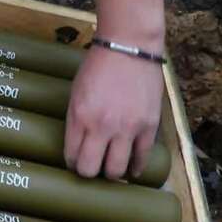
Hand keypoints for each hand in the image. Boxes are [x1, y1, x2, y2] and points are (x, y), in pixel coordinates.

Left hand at [64, 46, 162, 178]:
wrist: (129, 47)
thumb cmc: (98, 67)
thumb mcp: (76, 93)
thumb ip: (76, 120)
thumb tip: (78, 145)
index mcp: (79, 117)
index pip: (72, 156)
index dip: (72, 164)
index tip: (76, 163)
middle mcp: (102, 127)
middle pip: (91, 170)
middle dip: (89, 173)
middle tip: (92, 168)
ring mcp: (127, 128)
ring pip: (117, 170)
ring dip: (112, 173)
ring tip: (111, 169)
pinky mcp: (149, 126)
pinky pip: (142, 158)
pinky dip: (136, 167)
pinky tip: (132, 170)